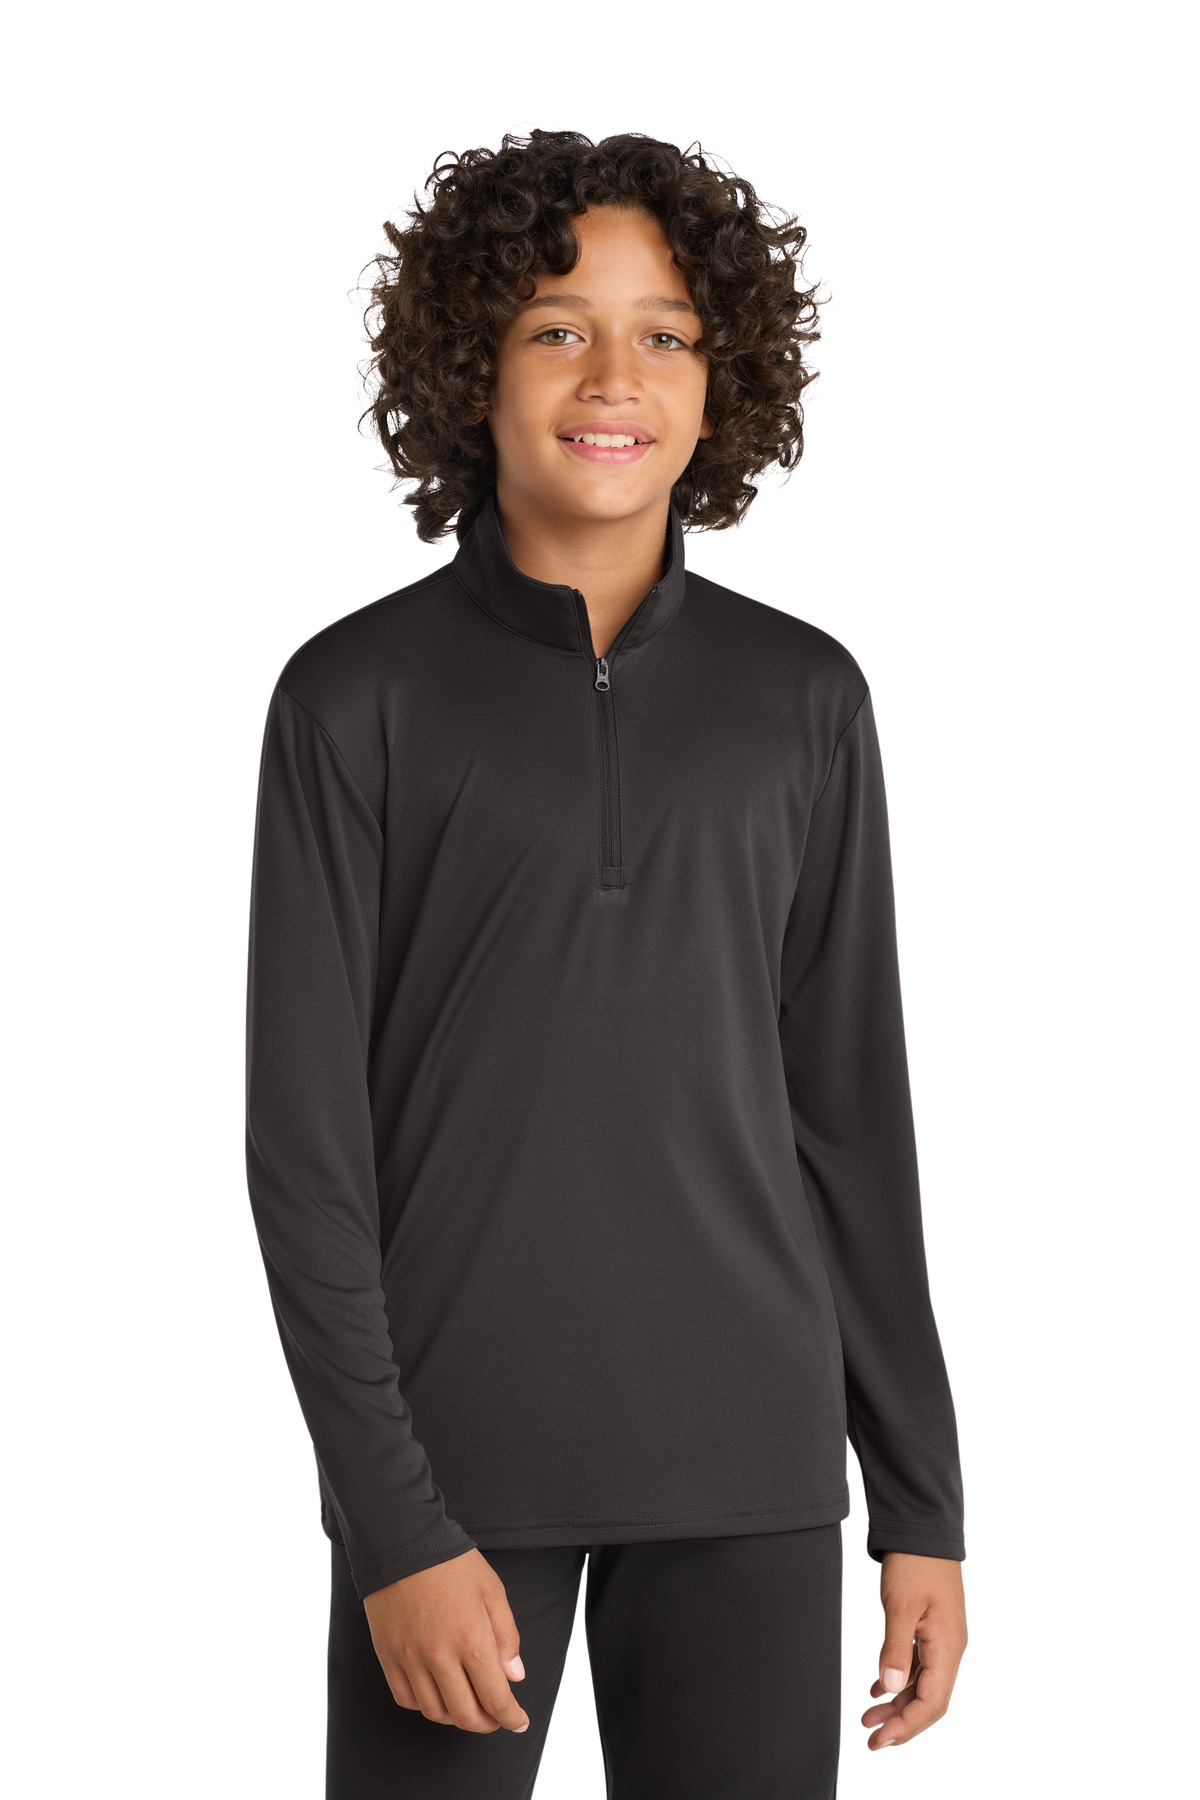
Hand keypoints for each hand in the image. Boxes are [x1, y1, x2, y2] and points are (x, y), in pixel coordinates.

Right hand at [362, 1547, 530, 1734]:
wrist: (403, 1541)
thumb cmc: (452, 1563)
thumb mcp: (492, 1591)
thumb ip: (507, 1636)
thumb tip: (514, 1676)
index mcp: (471, 1638)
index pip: (495, 1697)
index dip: (511, 1717)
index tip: (520, 1721)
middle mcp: (439, 1655)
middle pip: (465, 1715)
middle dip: (487, 1724)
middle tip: (496, 1718)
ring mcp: (410, 1658)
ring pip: (435, 1712)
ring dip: (456, 1717)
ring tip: (469, 1705)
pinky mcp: (388, 1655)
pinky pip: (406, 1698)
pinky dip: (425, 1705)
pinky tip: (437, 1693)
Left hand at [861, 1552, 966, 1750]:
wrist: (923, 1528)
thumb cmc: (915, 1563)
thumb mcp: (900, 1605)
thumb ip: (896, 1649)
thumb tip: (891, 1689)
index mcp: (948, 1647)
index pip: (932, 1703)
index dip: (907, 1727)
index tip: (880, 1740)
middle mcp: (951, 1647)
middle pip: (930, 1700)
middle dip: (902, 1723)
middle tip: (871, 1738)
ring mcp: (943, 1638)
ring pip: (924, 1684)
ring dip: (898, 1703)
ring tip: (869, 1717)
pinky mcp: (933, 1628)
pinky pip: (920, 1665)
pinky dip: (901, 1679)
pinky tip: (878, 1688)